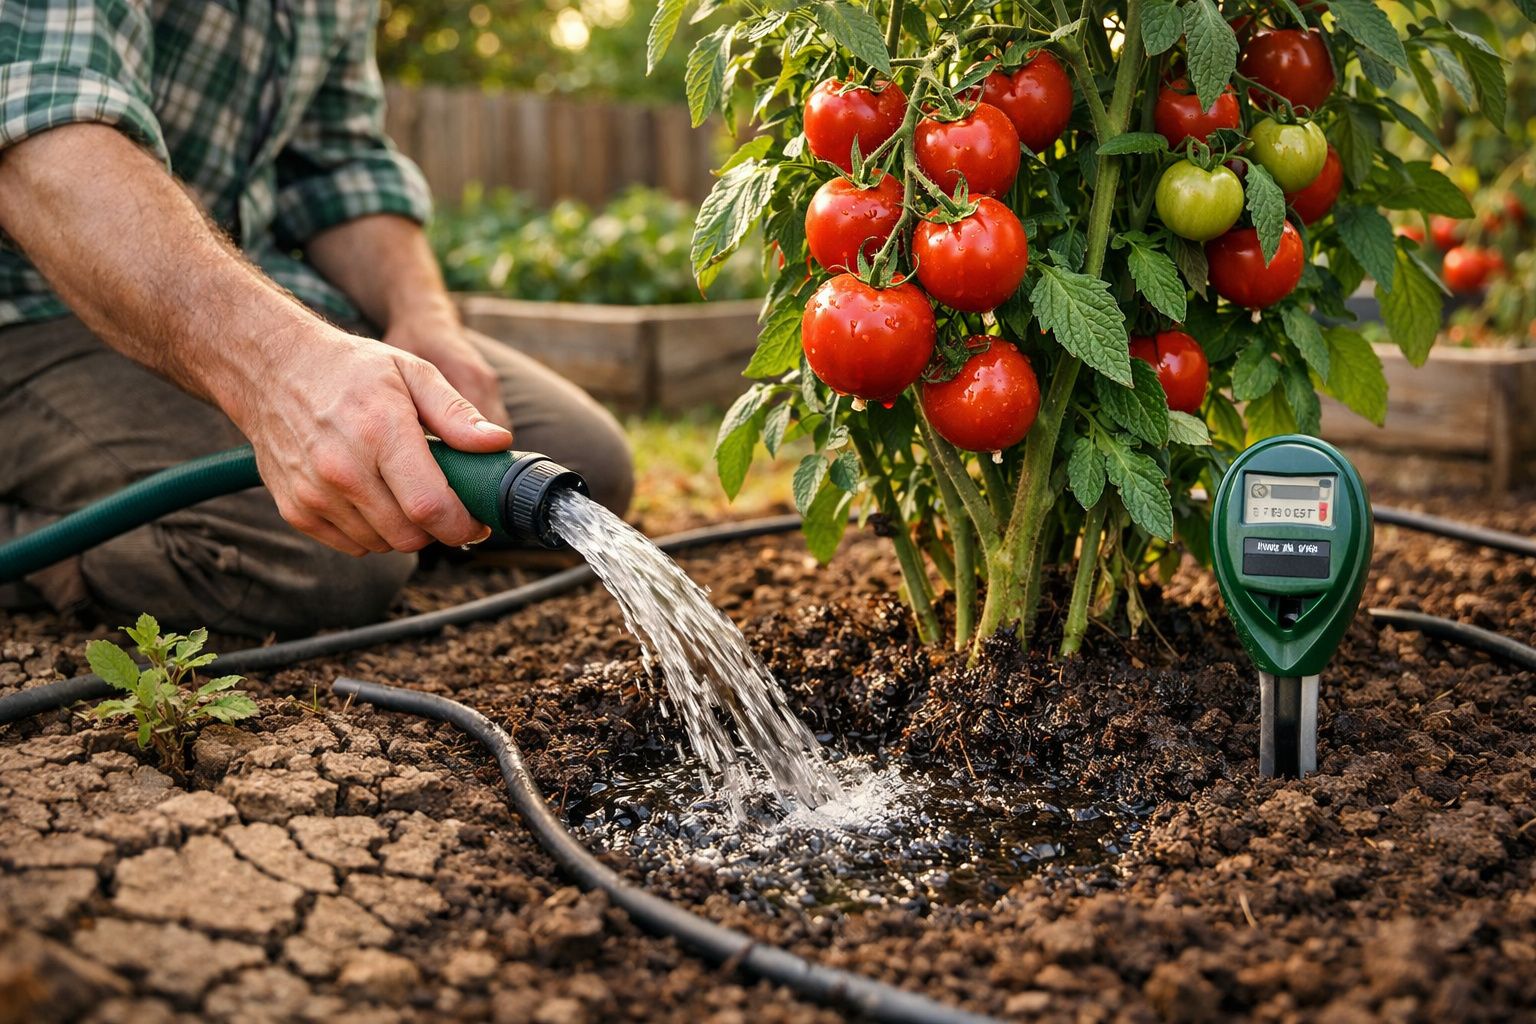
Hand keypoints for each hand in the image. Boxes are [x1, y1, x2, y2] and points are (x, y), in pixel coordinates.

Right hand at [225, 323, 513, 556]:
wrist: (271, 368)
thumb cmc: (351, 369)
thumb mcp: (412, 372)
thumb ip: (457, 413)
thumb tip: (497, 443)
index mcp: (379, 431)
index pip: (430, 506)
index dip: (462, 525)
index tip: (477, 522)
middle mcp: (342, 468)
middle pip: (408, 536)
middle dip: (436, 529)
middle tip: (444, 506)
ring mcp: (314, 493)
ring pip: (381, 544)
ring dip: (403, 530)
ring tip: (403, 493)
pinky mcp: (295, 509)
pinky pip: (351, 545)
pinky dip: (370, 532)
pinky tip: (372, 498)